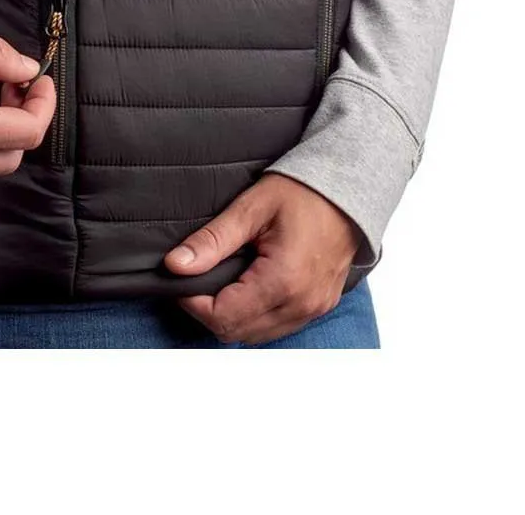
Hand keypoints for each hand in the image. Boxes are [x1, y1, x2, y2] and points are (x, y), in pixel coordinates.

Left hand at [163, 172, 361, 344]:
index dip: (193, 302)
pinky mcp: (319, 306)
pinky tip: (246, 288)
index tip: (182, 278)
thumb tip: (176, 264)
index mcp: (283, 281)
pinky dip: (254, 316)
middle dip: (208, 311)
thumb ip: (213, 240)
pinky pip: (277, 327)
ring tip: (220, 280)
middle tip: (197, 278)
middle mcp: (302, 303)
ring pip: (256, 336)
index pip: (223, 317)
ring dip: (231, 316)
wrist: (349, 188)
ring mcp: (314, 308)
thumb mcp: (251, 208)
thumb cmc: (302, 192)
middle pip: (237, 333)